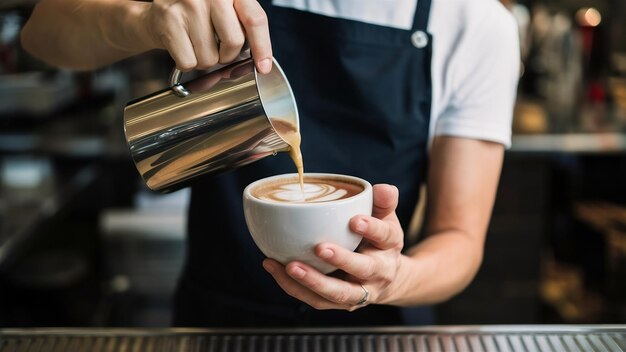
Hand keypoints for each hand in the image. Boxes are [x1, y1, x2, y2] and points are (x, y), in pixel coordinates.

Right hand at [140, 0, 271, 72]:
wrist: (160, 9)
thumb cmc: (199, 12)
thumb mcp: (227, 9)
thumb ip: (244, 27)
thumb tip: (260, 62)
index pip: (254, 19)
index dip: (262, 47)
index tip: (263, 66)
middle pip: (234, 42)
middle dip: (228, 54)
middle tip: (218, 47)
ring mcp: (189, 5)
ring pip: (210, 57)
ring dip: (205, 60)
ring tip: (196, 43)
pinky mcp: (170, 20)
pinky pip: (189, 62)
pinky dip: (187, 62)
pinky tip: (183, 46)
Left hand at [263, 184, 404, 309]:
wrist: (386, 278)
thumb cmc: (378, 240)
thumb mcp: (385, 218)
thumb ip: (382, 202)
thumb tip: (381, 188)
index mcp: (389, 246)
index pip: (384, 236)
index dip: (371, 228)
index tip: (354, 220)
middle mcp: (378, 273)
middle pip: (362, 269)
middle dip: (341, 260)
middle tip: (319, 248)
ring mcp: (360, 292)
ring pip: (337, 293)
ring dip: (312, 281)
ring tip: (289, 265)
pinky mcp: (340, 302)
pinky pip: (317, 300)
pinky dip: (295, 287)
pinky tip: (275, 268)